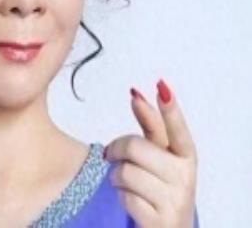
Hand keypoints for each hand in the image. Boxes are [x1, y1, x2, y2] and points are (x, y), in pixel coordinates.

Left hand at [103, 78, 197, 227]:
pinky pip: (124, 197)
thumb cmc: (161, 183)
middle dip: (117, 149)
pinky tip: (132, 200)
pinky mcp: (160, 221)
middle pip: (134, 146)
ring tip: (126, 182)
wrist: (168, 226)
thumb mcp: (160, 154)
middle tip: (114, 156)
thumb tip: (136, 93)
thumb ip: (150, 125)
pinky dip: (121, 196)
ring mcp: (174, 201)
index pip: (177, 129)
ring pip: (125, 172)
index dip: (170, 109)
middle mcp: (185, 177)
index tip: (162, 87)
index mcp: (186, 156)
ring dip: (116, 176)